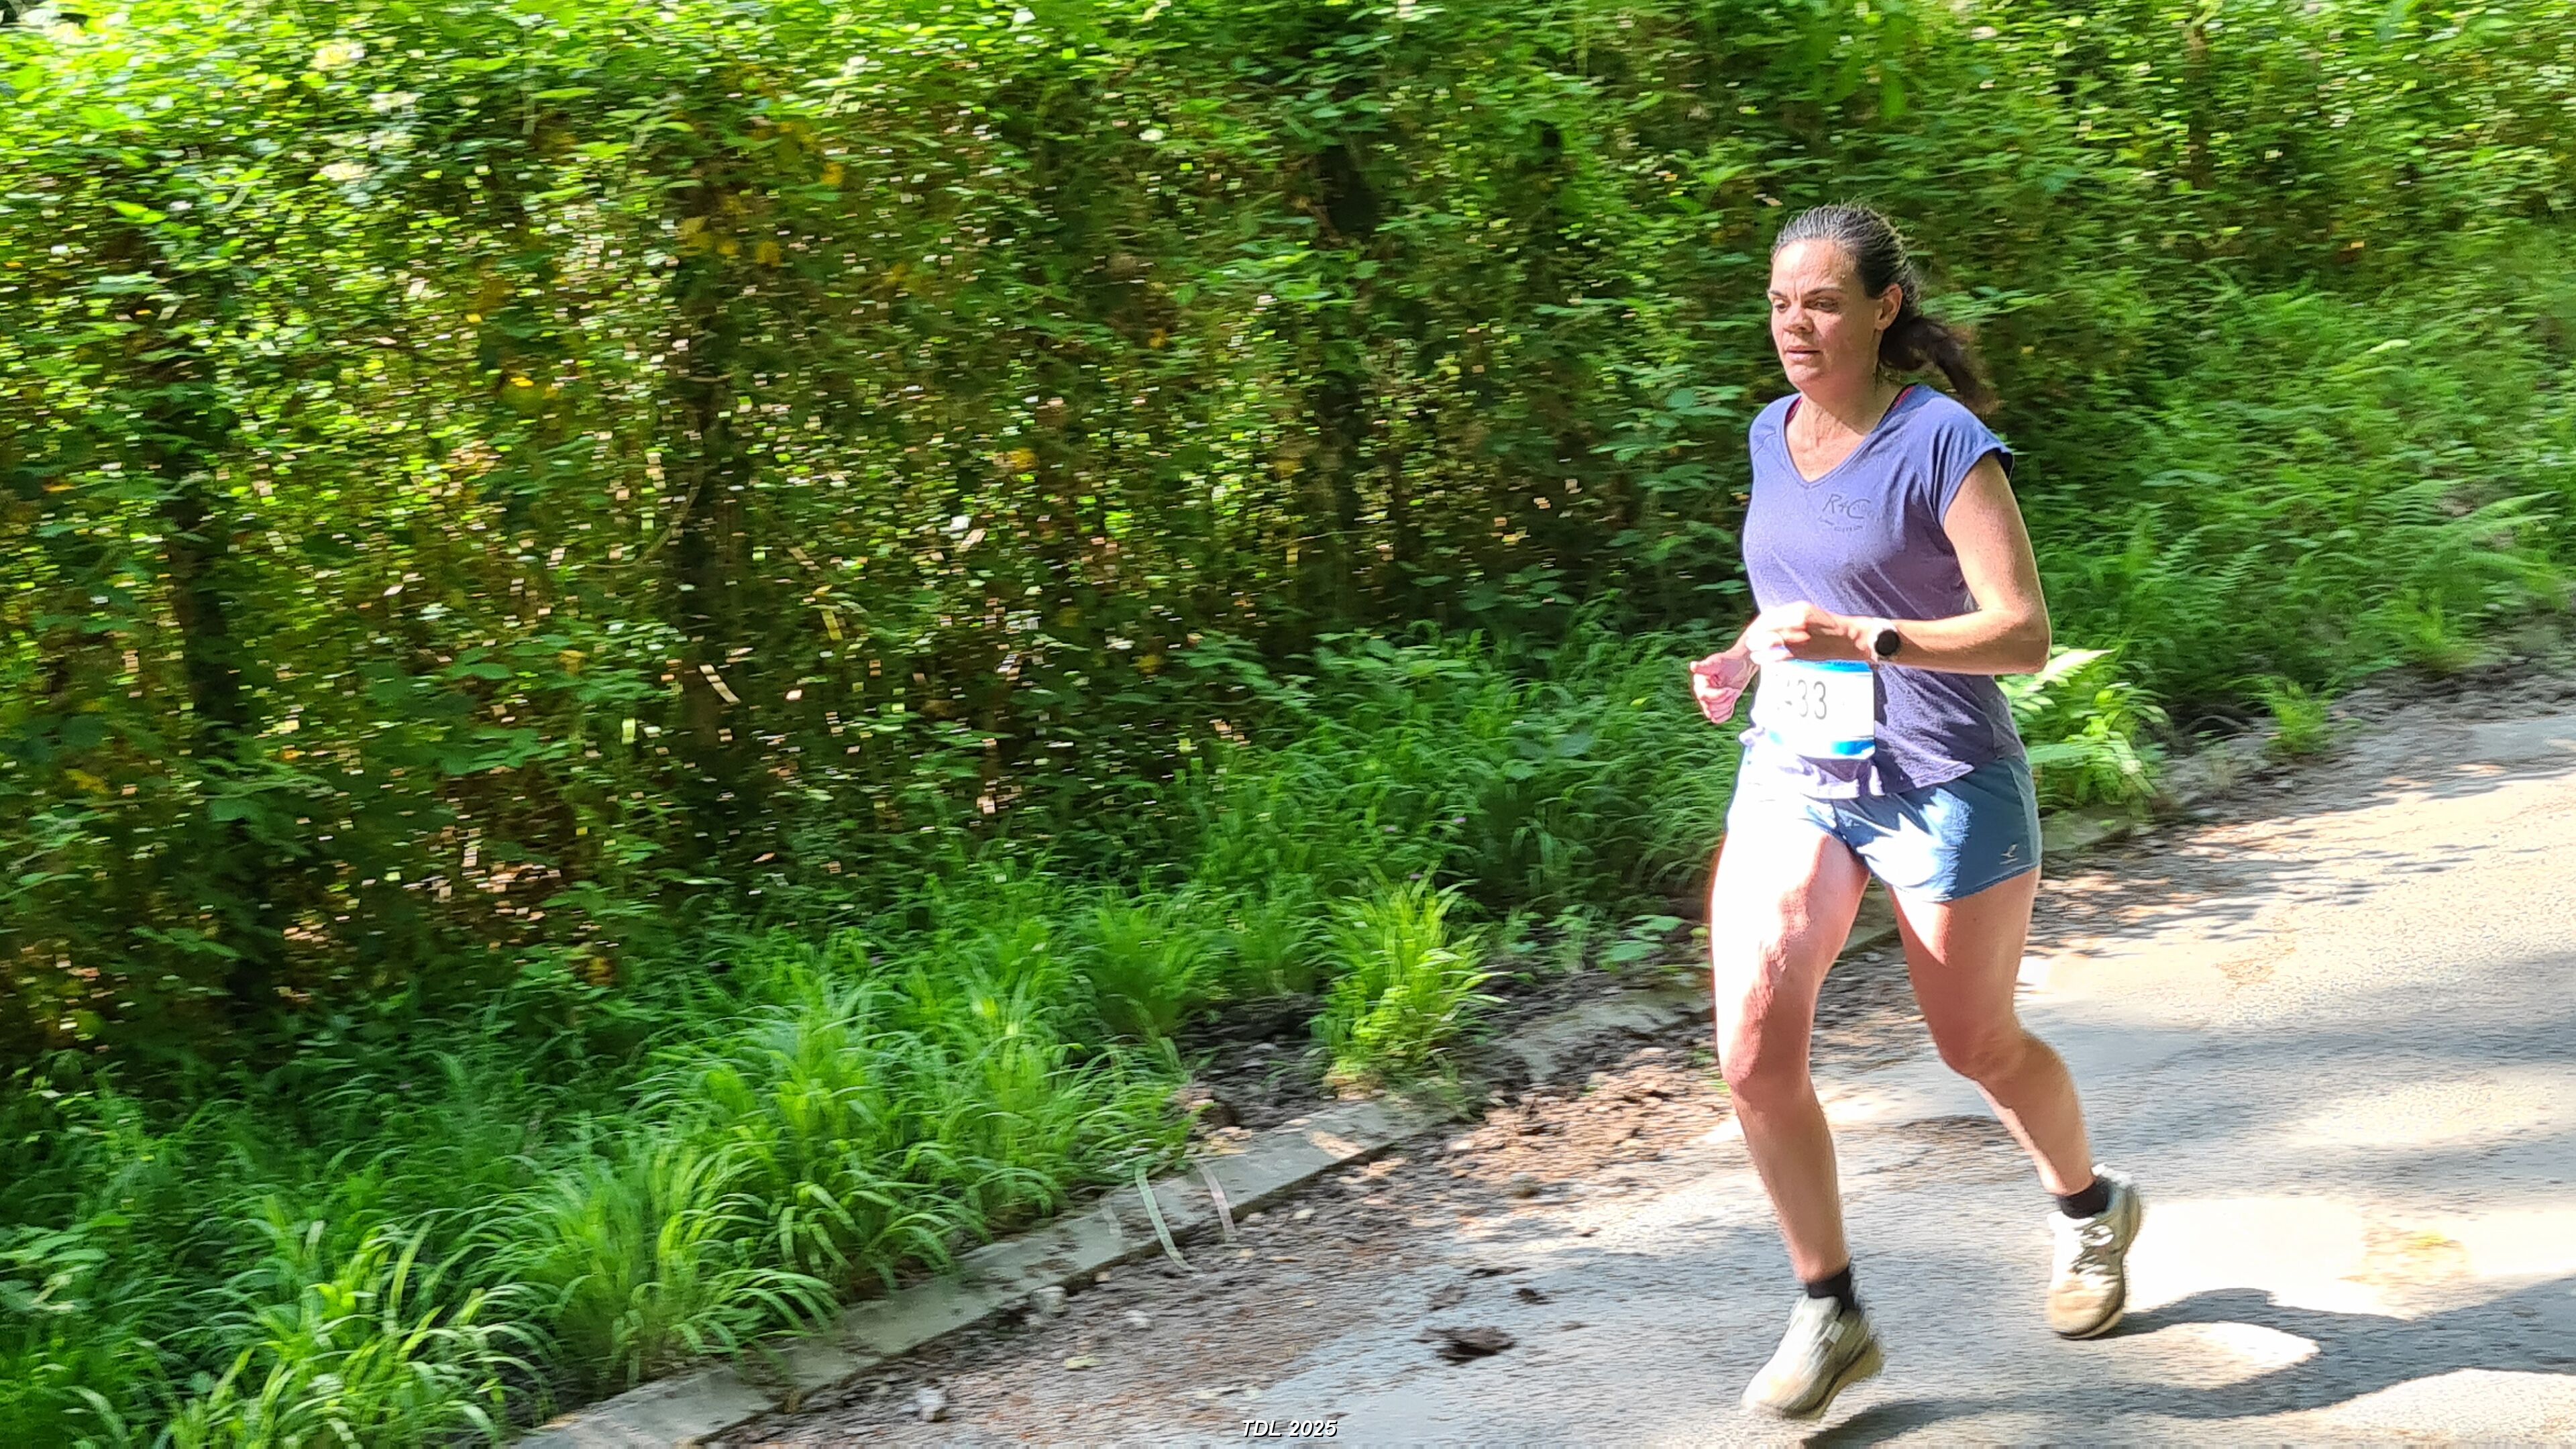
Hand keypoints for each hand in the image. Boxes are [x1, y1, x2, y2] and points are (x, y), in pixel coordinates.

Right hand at [1688, 647, 1754, 723]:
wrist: (1741, 667)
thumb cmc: (1730, 662)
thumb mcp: (1719, 662)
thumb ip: (1706, 666)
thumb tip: (1693, 666)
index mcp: (1699, 682)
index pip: (1704, 696)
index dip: (1719, 695)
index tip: (1730, 688)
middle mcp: (1701, 693)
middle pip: (1709, 707)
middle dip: (1725, 700)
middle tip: (1733, 690)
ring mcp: (1708, 702)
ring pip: (1713, 714)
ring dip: (1727, 705)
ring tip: (1732, 693)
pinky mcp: (1716, 708)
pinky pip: (1718, 719)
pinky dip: (1726, 712)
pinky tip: (1731, 702)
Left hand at [1741, 602, 1868, 663]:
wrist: (1847, 638)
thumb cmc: (1827, 624)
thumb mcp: (1809, 612)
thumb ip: (1789, 613)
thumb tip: (1769, 614)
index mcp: (1800, 609)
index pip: (1771, 616)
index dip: (1759, 624)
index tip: (1752, 629)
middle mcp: (1798, 623)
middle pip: (1768, 628)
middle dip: (1755, 635)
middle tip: (1749, 640)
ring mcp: (1800, 639)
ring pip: (1772, 642)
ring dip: (1758, 647)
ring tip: (1752, 650)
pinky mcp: (1802, 653)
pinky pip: (1780, 656)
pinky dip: (1767, 658)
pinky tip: (1759, 659)